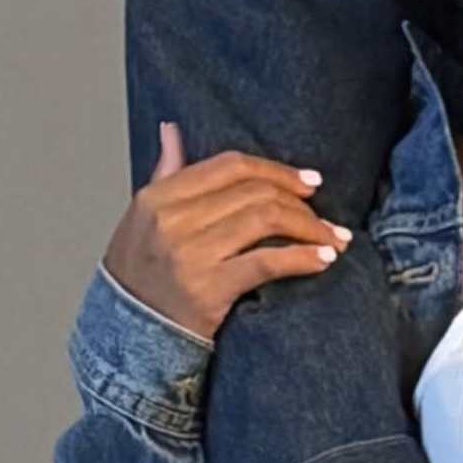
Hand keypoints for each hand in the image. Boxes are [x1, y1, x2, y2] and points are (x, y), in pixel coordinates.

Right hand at [103, 121, 350, 343]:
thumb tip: (172, 130)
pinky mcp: (209, 289)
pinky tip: (323, 259)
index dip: (277, 170)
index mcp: (158, 197)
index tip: (310, 181)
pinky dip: (302, 258)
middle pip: (254, 192)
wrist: (129, 332)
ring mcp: (190, 254)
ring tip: (334, 241)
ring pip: (265, 220)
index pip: (230, 165)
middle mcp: (172, 220)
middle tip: (327, 220)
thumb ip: (165, 172)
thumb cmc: (141, 273)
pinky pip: (267, 262)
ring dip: (310, 229)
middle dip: (302, 204)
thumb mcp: (143, 217)